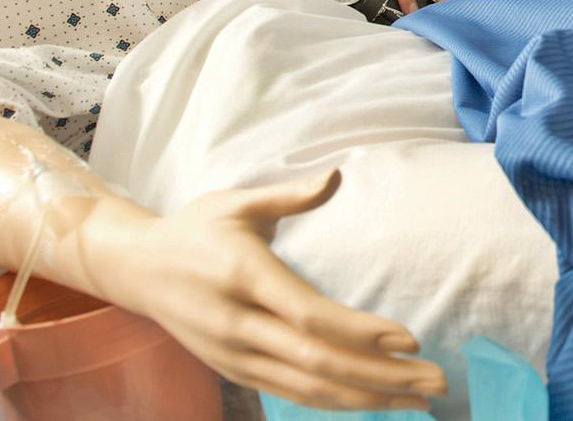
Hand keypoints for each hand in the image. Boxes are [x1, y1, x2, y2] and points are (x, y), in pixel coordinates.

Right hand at [97, 171, 445, 411]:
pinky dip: (337, 401)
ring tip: (420, 400)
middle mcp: (239, 325)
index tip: (410, 339)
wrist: (137, 269)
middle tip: (436, 382)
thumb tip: (337, 175)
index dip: (361, 333)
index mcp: (245, 276)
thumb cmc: (196, 228)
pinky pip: (292, 394)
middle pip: (319, 363)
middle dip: (383, 376)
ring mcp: (236, 355)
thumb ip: (290, 195)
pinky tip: (375, 401)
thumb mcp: (237, 201)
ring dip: (369, 397)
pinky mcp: (236, 371)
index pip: (310, 317)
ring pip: (309, 389)